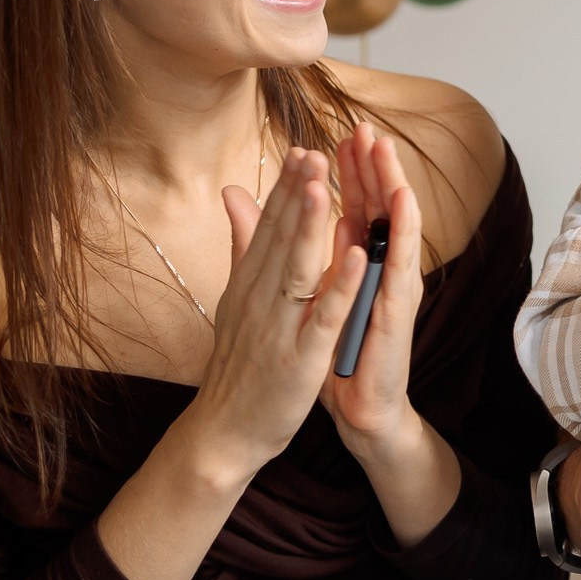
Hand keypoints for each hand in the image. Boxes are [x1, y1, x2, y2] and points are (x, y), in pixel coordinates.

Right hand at [191, 148, 364, 479]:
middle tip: (312, 150)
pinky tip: (357, 257)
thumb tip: (233, 193)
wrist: (223, 430)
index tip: (303, 148)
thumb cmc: (238, 363)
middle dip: (298, 193)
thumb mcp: (238, 298)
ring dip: (310, 226)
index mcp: (250, 283)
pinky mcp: (299, 357)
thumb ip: (244, 245)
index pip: (270, 226)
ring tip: (324, 186)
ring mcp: (279, 327)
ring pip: (298, 268)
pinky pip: (323, 316)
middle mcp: (260, 298)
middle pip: (281, 237)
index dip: (287, 187)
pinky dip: (340, 286)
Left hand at [318, 121, 427, 461]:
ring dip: (394, 185)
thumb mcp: (314, 295)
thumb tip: (296, 209)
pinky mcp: (399, 312)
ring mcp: (396, 289)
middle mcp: (384, 271)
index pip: (358, 206)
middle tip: (367, 127)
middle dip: (374, 166)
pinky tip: (401, 205)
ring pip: (398, 226)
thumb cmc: (337, 353)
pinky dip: (403, 233)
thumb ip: (304, 248)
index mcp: (362, 265)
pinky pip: (402, 265)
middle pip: (380, 208)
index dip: (351, 171)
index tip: (341, 133)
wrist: (359, 407)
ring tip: (386, 151)